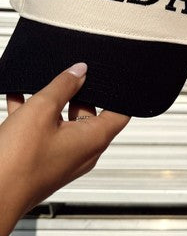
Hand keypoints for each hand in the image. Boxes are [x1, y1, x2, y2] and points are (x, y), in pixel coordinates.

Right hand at [0, 63, 130, 235]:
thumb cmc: (18, 164)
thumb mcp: (41, 111)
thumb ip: (63, 86)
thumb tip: (79, 71)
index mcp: (94, 139)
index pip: (121, 113)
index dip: (119, 94)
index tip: (110, 78)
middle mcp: (83, 152)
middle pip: (90, 115)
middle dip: (77, 93)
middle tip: (67, 76)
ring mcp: (63, 159)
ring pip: (63, 123)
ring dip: (52, 104)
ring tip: (38, 85)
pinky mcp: (43, 162)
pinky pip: (45, 133)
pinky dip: (34, 117)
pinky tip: (17, 99)